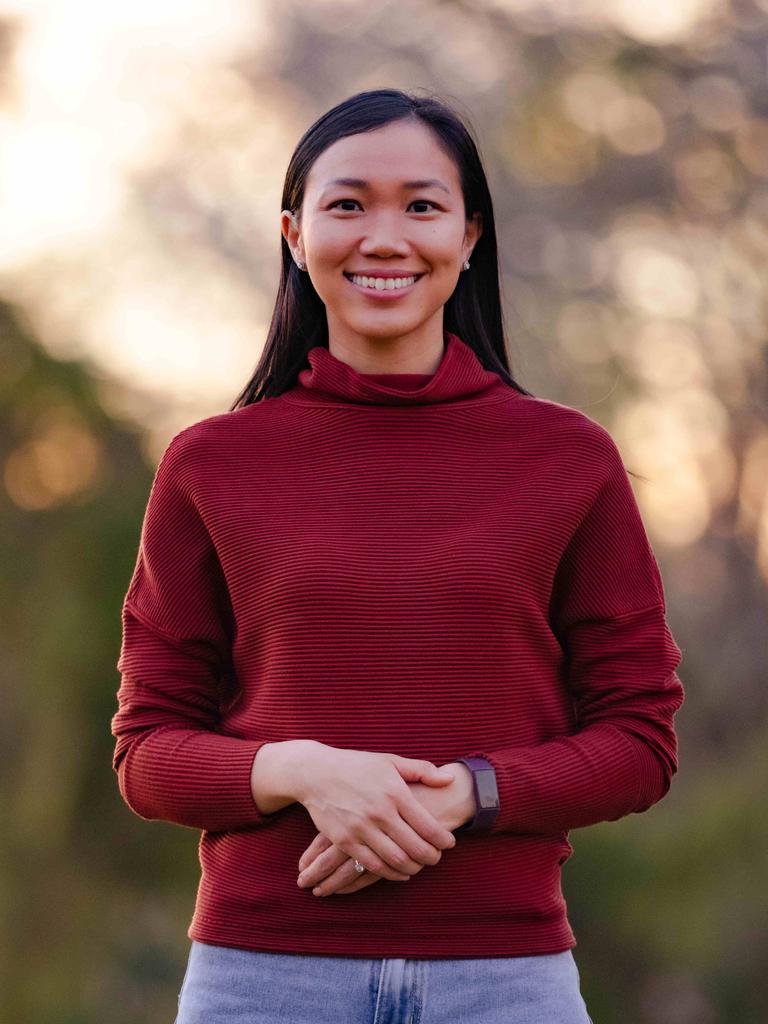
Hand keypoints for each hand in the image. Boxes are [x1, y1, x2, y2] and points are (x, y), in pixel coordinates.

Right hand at [297, 764, 474, 895]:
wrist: (316, 772)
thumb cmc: (357, 765)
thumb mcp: (390, 761)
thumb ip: (422, 770)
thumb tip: (450, 779)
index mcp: (395, 792)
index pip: (428, 826)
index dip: (443, 840)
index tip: (449, 843)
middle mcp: (380, 812)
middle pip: (415, 848)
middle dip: (432, 858)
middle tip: (437, 858)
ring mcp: (361, 828)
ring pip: (396, 860)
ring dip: (413, 868)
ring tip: (419, 865)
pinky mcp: (345, 840)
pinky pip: (372, 865)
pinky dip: (390, 873)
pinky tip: (399, 871)